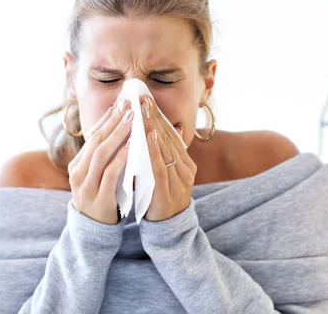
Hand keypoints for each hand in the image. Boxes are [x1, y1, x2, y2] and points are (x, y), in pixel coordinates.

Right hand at [67, 98, 134, 224]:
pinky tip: (133, 148)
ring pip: (101, 154)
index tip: (124, 101)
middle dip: (114, 121)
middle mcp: (78, 172)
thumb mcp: (100, 174)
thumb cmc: (102, 196)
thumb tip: (122, 127)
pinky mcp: (98, 198)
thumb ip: (107, 154)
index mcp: (79, 164)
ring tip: (133, 121)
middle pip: (97, 140)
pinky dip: (121, 159)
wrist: (94, 231)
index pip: (93, 134)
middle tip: (130, 105)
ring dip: (118, 135)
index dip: (109, 117)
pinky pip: (110, 174)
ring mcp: (86, 185)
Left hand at [140, 95, 196, 221]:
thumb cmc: (161, 197)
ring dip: (153, 130)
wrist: (168, 229)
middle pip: (169, 139)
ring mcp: (179, 182)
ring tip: (141, 113)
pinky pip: (161, 169)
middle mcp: (186, 170)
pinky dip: (155, 153)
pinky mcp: (169, 194)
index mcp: (186, 163)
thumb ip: (166, 153)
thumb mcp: (165, 172)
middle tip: (142, 99)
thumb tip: (170, 127)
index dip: (158, 116)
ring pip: (166, 151)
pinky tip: (148, 138)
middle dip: (154, 118)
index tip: (145, 99)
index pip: (171, 134)